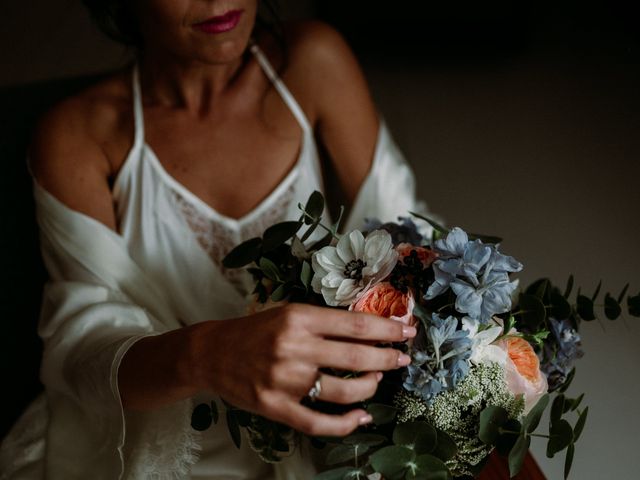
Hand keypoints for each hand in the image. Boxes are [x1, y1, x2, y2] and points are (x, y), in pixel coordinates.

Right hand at [189, 303, 415, 436]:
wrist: (212, 353)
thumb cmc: (255, 331)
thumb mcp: (289, 313)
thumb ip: (324, 322)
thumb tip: (369, 331)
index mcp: (299, 319)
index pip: (356, 325)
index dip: (387, 330)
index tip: (407, 331)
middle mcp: (294, 348)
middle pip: (357, 359)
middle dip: (388, 359)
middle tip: (403, 358)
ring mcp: (285, 381)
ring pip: (345, 392)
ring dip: (370, 387)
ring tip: (377, 380)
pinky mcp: (276, 407)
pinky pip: (320, 422)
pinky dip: (347, 424)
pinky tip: (363, 418)